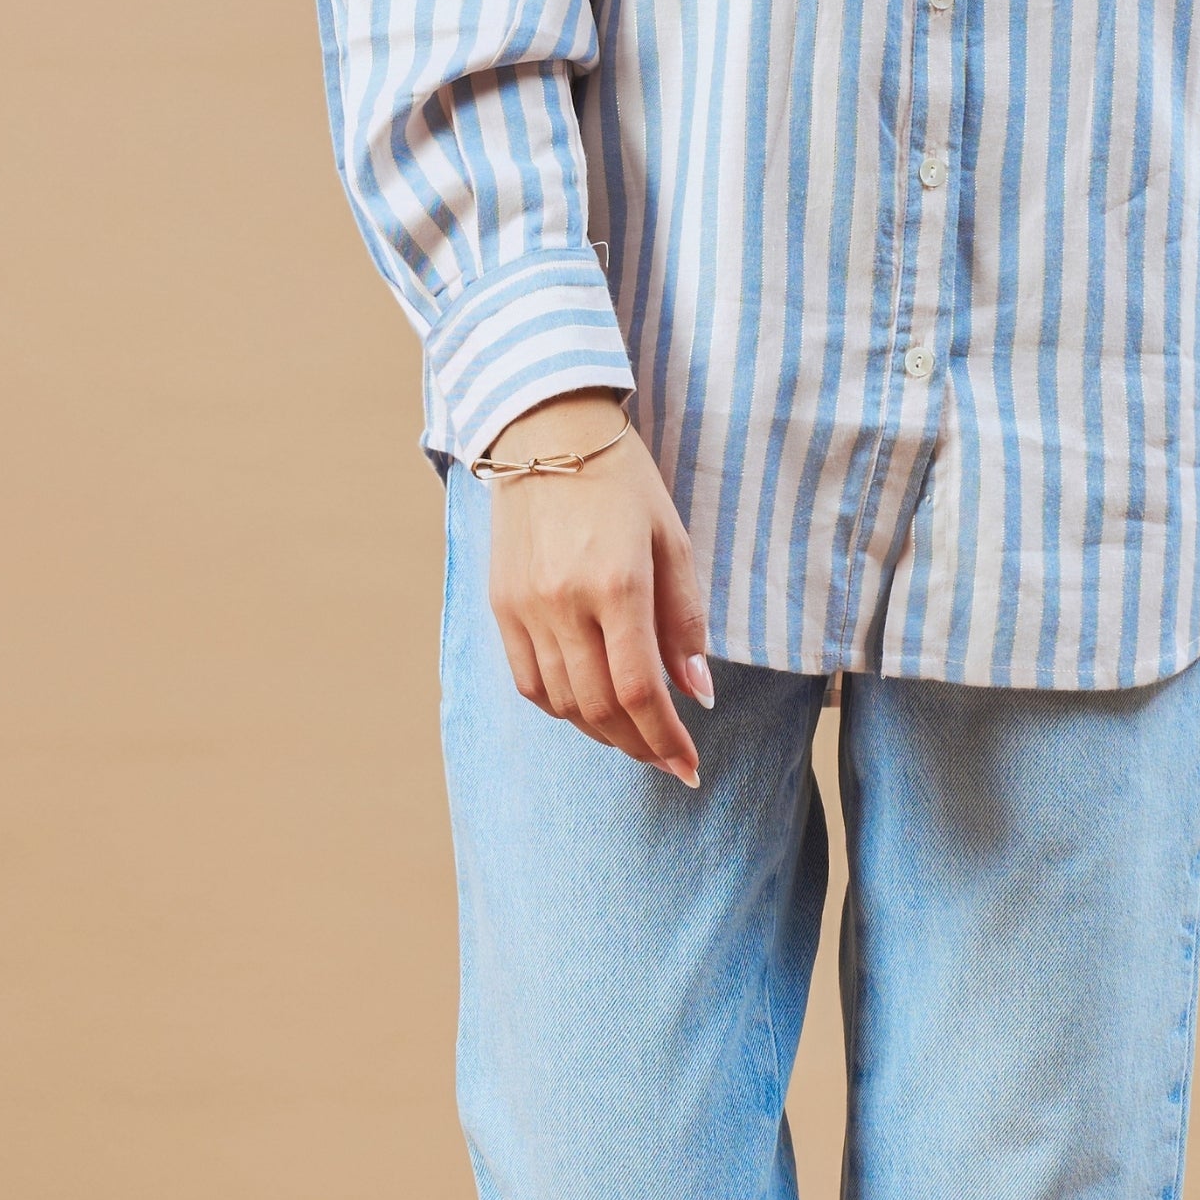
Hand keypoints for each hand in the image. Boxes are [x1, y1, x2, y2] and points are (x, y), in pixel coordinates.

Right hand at [480, 389, 714, 786]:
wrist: (547, 432)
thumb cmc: (622, 481)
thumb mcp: (671, 539)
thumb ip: (685, 619)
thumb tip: (697, 691)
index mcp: (616, 583)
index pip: (639, 690)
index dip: (667, 740)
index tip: (690, 767)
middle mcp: (563, 602)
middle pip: (599, 708)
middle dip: (640, 746)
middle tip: (669, 760)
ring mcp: (524, 607)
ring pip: (562, 704)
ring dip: (603, 732)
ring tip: (636, 736)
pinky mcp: (501, 605)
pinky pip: (529, 682)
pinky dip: (562, 708)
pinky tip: (589, 707)